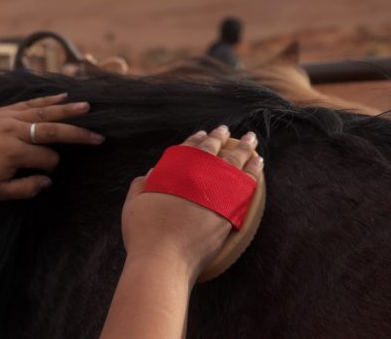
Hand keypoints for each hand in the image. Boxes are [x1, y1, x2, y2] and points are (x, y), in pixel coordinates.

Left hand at [0, 93, 104, 199]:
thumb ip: (26, 188)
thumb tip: (49, 179)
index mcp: (10, 152)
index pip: (45, 157)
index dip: (52, 166)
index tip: (48, 173)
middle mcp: (11, 131)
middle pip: (51, 130)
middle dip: (76, 134)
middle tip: (98, 136)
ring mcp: (8, 118)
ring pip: (43, 112)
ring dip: (67, 110)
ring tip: (88, 108)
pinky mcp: (4, 111)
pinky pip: (29, 103)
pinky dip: (47, 99)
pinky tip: (65, 96)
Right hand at [120, 125, 263, 278]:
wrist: (163, 260)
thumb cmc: (144, 234)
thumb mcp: (133, 204)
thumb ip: (140, 185)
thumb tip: (150, 173)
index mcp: (174, 172)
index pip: (189, 149)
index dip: (196, 140)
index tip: (203, 133)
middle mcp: (197, 178)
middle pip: (213, 151)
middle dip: (221, 138)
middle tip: (226, 130)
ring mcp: (217, 194)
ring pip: (234, 163)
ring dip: (244, 149)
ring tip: (251, 140)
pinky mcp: (231, 212)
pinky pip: (247, 185)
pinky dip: (253, 172)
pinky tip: (257, 165)